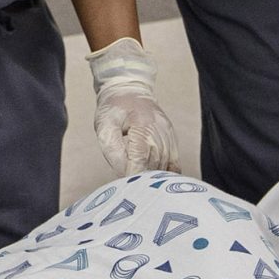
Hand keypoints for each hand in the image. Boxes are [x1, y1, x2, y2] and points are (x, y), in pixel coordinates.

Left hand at [88, 38, 178, 175]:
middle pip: (153, 163)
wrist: (128, 88)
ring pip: (164, 164)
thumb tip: (124, 173)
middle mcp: (160, 129)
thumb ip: (113, 150)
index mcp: (142, 124)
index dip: (134, 174)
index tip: (127, 186)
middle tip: (131, 190)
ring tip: (141, 186)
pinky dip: (166, 173)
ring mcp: (168, 134)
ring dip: (152, 176)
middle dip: (142, 178)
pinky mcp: (172, 138)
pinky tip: (157, 179)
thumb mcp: (104, 126)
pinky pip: (174, 162)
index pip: (141, 156)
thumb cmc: (114, 107)